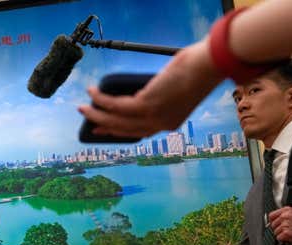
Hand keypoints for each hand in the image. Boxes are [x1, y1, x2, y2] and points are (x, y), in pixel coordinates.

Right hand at [78, 40, 222, 137]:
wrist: (208, 66)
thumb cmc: (198, 69)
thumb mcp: (177, 86)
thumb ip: (161, 92)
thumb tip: (142, 89)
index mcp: (169, 122)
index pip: (139, 132)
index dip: (119, 130)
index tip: (104, 128)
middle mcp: (160, 124)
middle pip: (125, 129)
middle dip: (103, 125)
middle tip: (88, 121)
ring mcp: (153, 116)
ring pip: (117, 120)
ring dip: (97, 115)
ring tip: (83, 108)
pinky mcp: (147, 105)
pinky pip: (117, 105)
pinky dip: (102, 100)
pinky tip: (93, 93)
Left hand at [268, 206, 291, 244]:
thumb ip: (287, 213)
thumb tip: (278, 217)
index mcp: (287, 210)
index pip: (272, 215)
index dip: (272, 221)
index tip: (275, 224)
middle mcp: (285, 216)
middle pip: (273, 225)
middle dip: (278, 229)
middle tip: (285, 231)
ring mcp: (285, 224)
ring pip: (275, 232)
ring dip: (281, 235)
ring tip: (290, 234)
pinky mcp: (286, 233)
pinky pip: (278, 238)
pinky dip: (283, 240)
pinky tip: (290, 238)